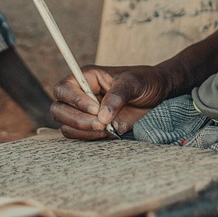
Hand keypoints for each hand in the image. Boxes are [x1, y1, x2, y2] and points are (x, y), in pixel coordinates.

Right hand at [51, 64, 170, 139]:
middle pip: (59, 109)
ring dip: (83, 131)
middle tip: (101, 124)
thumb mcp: (133, 83)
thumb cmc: (144, 81)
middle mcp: (80, 95)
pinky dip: (90, 138)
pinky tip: (108, 133)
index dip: (75, 100)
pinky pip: (79, 136)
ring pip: (66, 125)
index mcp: (86, 78)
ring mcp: (84, 113)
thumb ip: (117, 97)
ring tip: (107, 129)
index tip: (95, 109)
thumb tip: (102, 117)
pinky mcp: (92, 127)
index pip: (64, 89)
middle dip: (77, 120)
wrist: (158, 95)